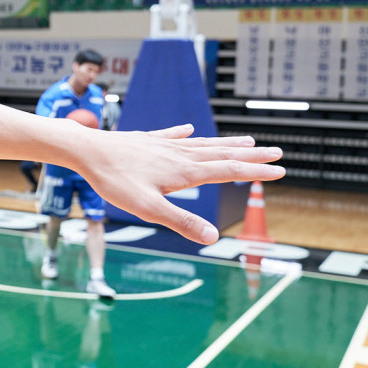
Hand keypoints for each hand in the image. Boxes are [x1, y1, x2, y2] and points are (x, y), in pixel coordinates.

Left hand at [77, 125, 283, 244]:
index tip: (281, 171)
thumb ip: (181, 222)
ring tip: (247, 141)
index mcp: (184, 171)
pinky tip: (188, 128)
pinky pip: (171, 135)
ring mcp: (162, 145)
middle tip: (278, 152)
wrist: (86, 150)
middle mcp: (178, 155)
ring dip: (226, 144)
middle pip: (222, 154)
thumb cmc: (114, 180)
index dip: (255, 173)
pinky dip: (183, 133)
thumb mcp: (148, 208)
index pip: (228, 171)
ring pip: (202, 143)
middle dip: (251, 155)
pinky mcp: (145, 140)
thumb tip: (214, 238)